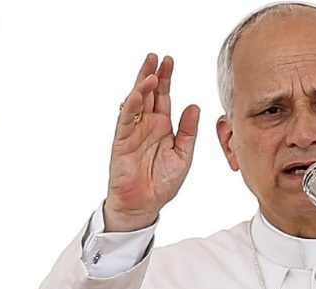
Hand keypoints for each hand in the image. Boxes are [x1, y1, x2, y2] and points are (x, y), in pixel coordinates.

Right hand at [105, 53, 199, 231]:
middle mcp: (146, 125)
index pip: (163, 96)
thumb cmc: (163, 181)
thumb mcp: (183, 154)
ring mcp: (132, 132)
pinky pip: (125, 121)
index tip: (169, 61)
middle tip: (156, 56)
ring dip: (141, 86)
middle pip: (148, 93)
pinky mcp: (121, 142)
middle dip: (152, 74)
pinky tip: (137, 94)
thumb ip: (188, 131)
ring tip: (150, 71)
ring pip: (135, 103)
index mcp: (162, 126)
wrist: (145, 204)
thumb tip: (194, 105)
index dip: (166, 78)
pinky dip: (130, 107)